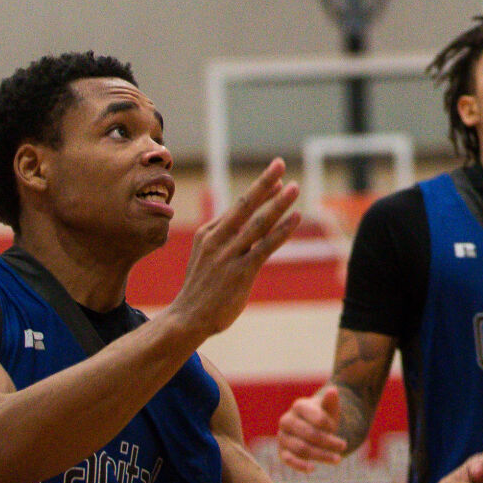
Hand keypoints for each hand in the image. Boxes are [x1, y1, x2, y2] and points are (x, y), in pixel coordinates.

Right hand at [165, 160, 298, 342]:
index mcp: (207, 234)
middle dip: (264, 182)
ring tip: (295, 186)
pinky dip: (282, 230)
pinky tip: (296, 217)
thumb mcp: (205, 258)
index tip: (276, 178)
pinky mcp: (240, 272)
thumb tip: (243, 229)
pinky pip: (265, 246)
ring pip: (258, 223)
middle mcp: (217, 240)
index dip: (259, 192)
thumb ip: (223, 242)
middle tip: (279, 163)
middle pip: (245, 205)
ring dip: (278, 203)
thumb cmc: (199, 290)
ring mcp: (229, 255)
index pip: (238, 207)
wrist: (186, 319)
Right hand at [276, 385, 346, 472]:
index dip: (328, 425)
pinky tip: (313, 468)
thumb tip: (333, 391)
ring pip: (301, 448)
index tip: (337, 428)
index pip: (315, 417)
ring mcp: (282, 437)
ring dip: (321, 455)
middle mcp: (286, 420)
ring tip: (338, 459)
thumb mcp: (329, 407)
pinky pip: (288, 460)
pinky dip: (300, 465)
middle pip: (309, 434)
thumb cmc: (323, 415)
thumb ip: (331, 401)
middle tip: (344, 446)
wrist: (312, 426)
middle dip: (328, 441)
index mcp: (299, 406)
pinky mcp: (282, 451)